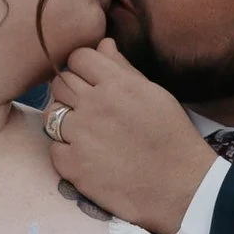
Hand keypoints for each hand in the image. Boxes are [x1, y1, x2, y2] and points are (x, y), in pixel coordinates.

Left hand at [42, 41, 216, 233]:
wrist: (181, 189)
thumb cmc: (172, 139)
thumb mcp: (154, 94)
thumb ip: (123, 68)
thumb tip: (103, 43)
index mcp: (117, 84)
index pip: (79, 57)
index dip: (84, 68)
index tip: (92, 82)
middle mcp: (95, 105)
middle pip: (60, 83)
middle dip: (72, 92)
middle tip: (89, 110)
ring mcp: (81, 136)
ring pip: (51, 114)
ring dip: (65, 121)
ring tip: (87, 134)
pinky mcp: (74, 166)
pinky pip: (53, 148)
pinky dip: (65, 151)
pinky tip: (87, 157)